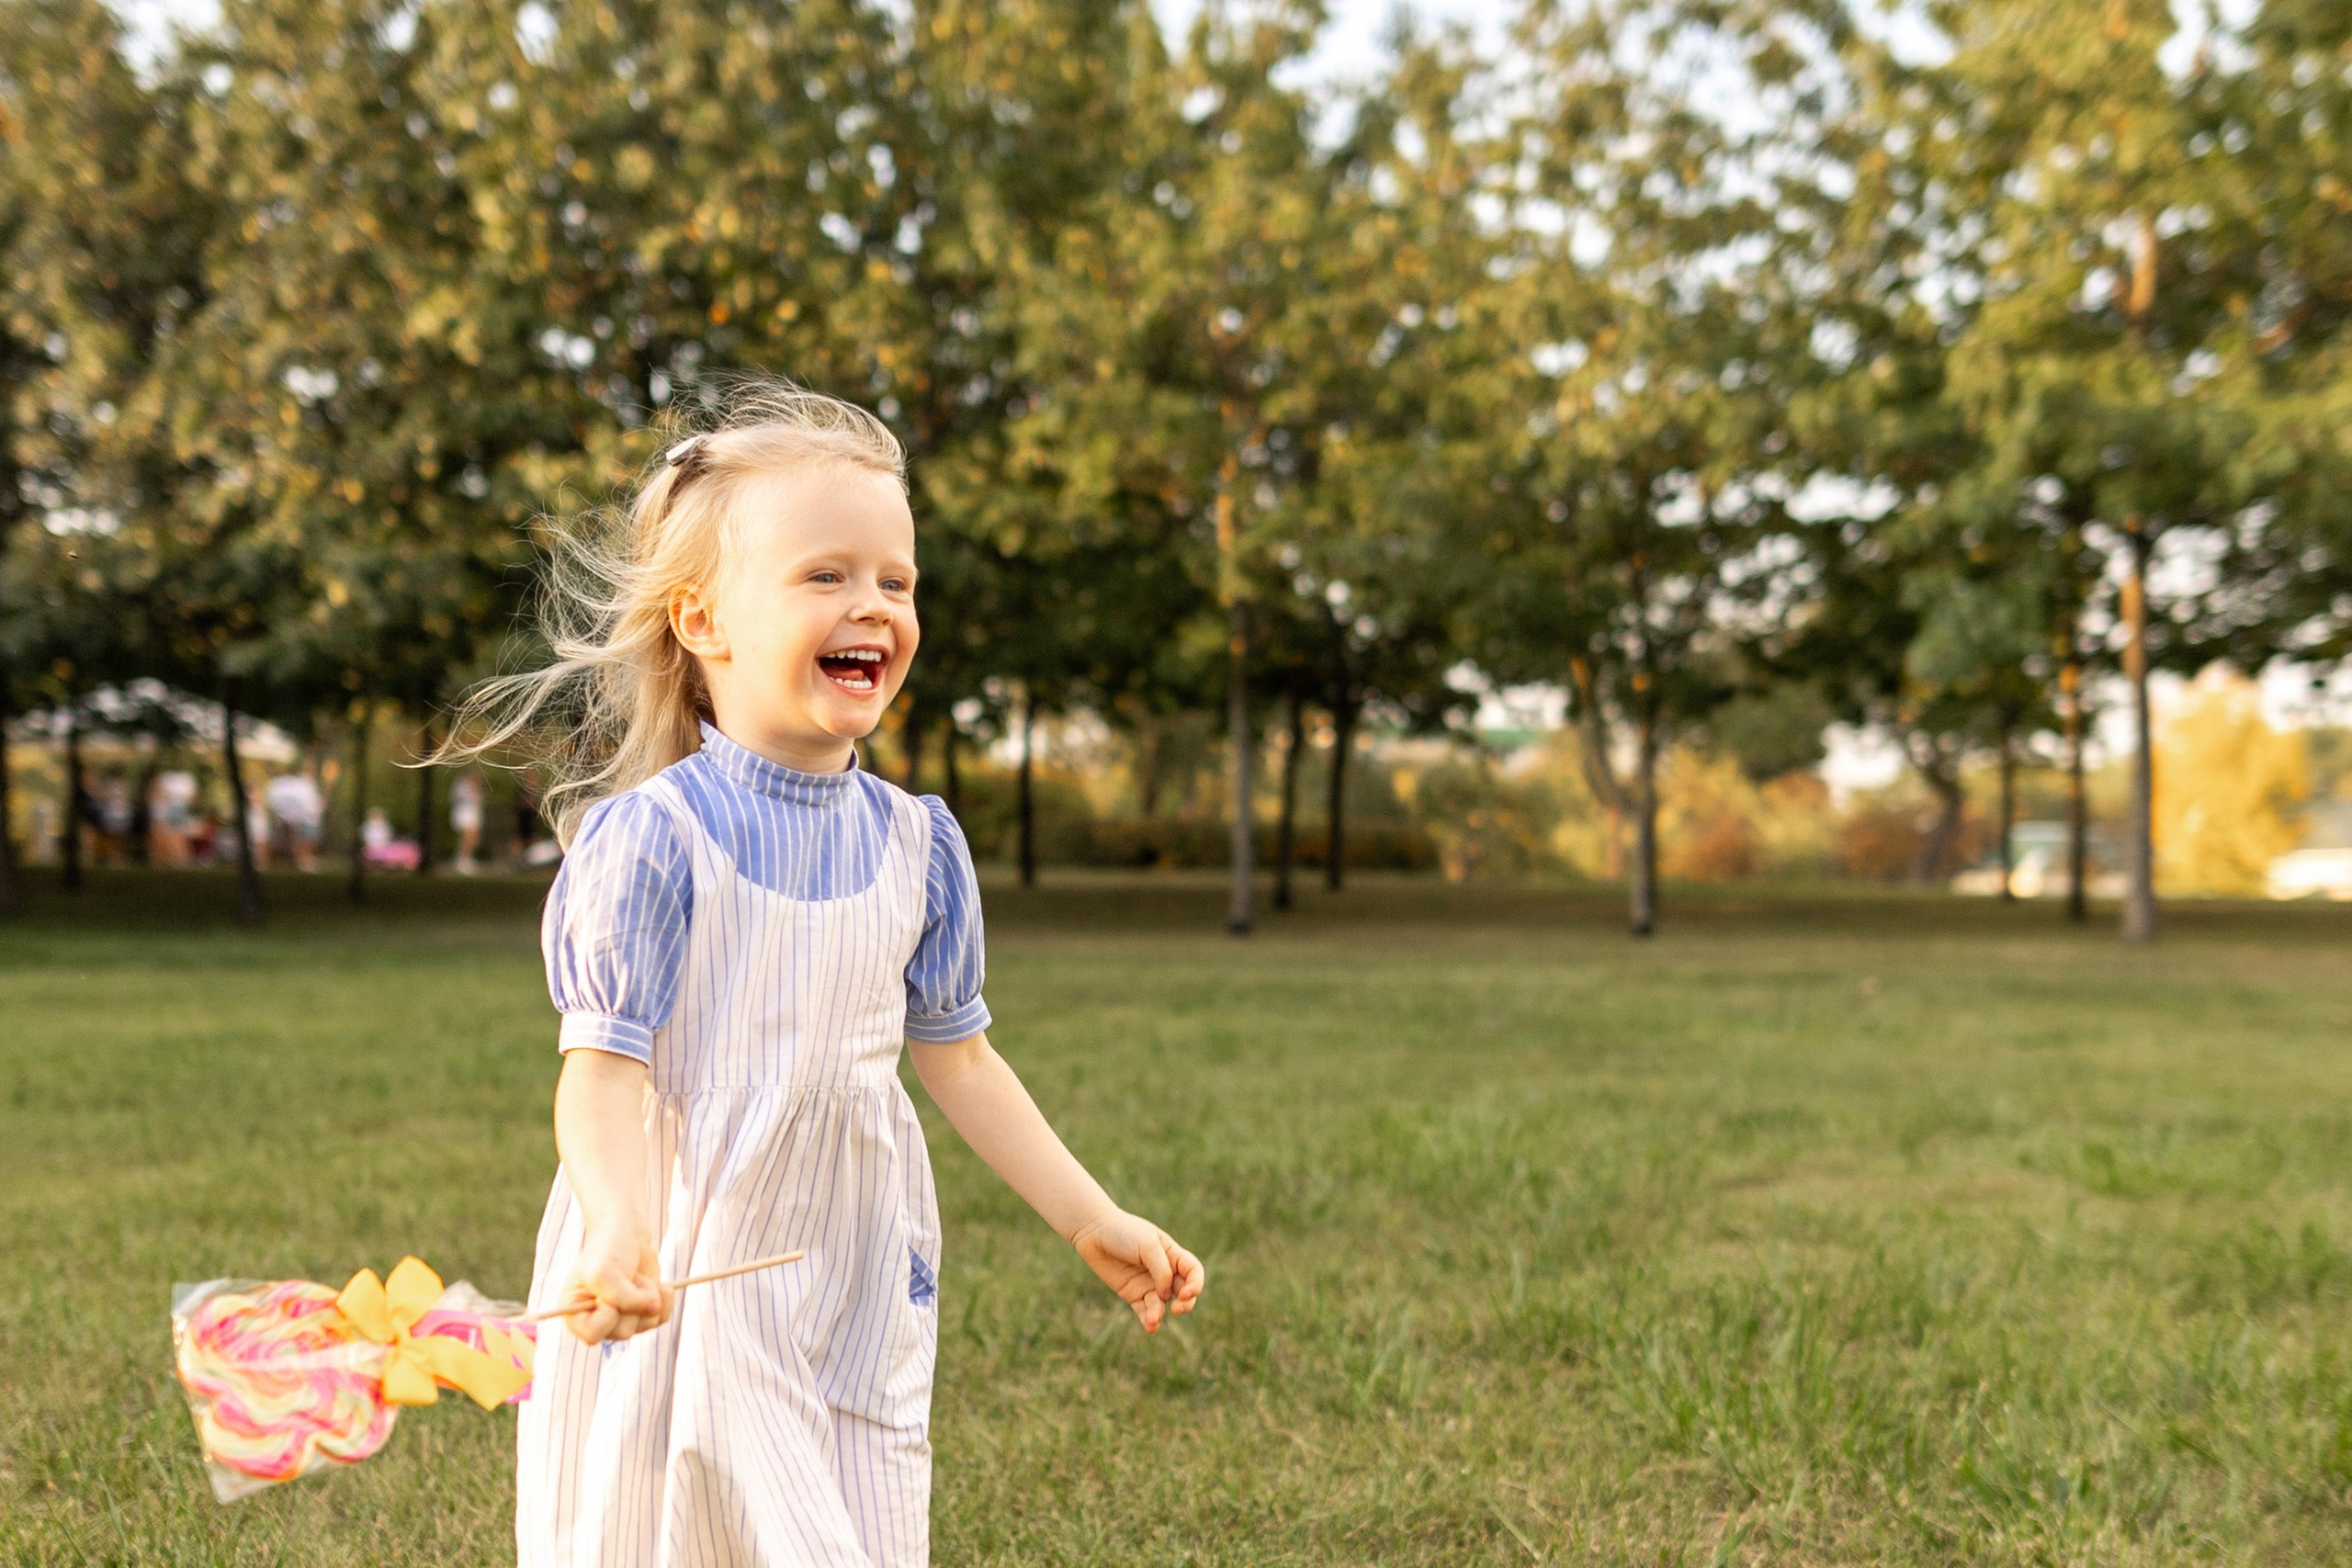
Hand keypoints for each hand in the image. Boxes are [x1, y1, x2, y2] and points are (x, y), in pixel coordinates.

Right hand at [558, 1223, 671, 1344]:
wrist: (628, 1234)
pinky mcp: (644, 1314)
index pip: (592, 1335)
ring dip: (647, 1295)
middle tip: (625, 1277)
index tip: (607, 1293)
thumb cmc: (608, 1251)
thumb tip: (653, 1309)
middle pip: (623, 1332)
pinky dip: (664, 1299)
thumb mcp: (605, 1273)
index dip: (606, 1314)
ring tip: (635, 1277)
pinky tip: (657, 1284)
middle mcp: (598, 1323)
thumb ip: (623, 1298)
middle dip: (631, 1300)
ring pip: (646, 1326)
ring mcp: (622, 1320)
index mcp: (574, 1315)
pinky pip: (662, 1319)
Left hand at [1070, 1209, 1203, 1333]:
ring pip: (1162, 1305)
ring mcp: (1148, 1284)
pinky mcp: (1132, 1294)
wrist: (1093, 1231)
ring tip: (1152, 1319)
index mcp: (1172, 1254)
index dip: (1196, 1285)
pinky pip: (1144, 1311)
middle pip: (1184, 1292)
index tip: (1185, 1293)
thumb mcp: (1147, 1244)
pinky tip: (1150, 1327)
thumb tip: (1167, 1295)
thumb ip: (1161, 1269)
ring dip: (1160, 1313)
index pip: (1193, 1272)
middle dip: (1186, 1304)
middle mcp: (1163, 1271)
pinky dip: (1149, 1321)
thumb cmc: (1124, 1231)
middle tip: (1177, 1308)